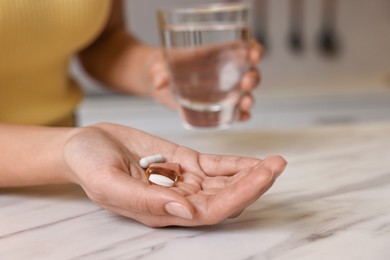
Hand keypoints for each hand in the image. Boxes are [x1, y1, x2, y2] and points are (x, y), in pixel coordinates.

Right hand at [63, 123, 285, 226]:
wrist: (86, 145)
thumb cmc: (90, 166)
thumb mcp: (109, 184)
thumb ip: (146, 201)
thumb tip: (186, 212)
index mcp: (164, 212)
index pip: (211, 211)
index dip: (239, 196)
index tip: (261, 177)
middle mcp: (180, 199)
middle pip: (225, 197)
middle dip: (253, 183)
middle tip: (277, 165)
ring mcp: (184, 180)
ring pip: (225, 181)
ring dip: (250, 173)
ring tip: (276, 161)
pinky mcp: (184, 161)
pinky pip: (215, 165)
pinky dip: (235, 163)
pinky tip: (255, 160)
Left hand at [148, 40, 262, 120]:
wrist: (155, 80)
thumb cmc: (161, 65)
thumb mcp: (158, 64)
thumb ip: (159, 71)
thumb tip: (160, 81)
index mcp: (216, 54)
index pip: (243, 48)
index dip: (254, 50)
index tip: (254, 54)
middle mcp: (224, 72)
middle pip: (249, 72)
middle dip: (253, 77)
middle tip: (245, 83)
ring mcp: (221, 91)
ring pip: (245, 94)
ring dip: (249, 98)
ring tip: (245, 103)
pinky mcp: (215, 107)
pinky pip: (233, 112)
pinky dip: (241, 115)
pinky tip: (241, 117)